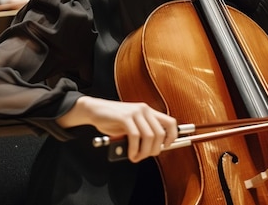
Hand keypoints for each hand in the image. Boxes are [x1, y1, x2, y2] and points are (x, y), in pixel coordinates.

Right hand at [57, 97, 177, 162]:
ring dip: (144, 152)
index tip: (166, 146)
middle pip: (160, 133)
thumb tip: (155, 148)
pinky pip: (135, 136)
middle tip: (145, 156)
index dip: (172, 136)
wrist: (95, 110)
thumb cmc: (113, 120)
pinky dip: (134, 149)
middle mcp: (144, 110)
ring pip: (149, 136)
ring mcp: (135, 112)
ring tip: (136, 157)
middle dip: (154, 150)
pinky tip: (130, 154)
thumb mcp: (132, 124)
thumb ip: (144, 132)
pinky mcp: (125, 117)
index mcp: (149, 111)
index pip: (171, 122)